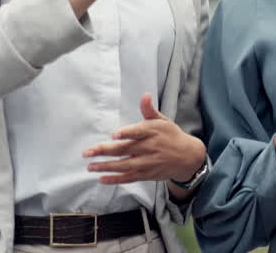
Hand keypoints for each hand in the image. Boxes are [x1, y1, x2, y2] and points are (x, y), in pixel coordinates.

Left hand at [83, 93, 205, 184]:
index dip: (127, 133)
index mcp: (153, 131)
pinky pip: (129, 178)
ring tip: (90, 166)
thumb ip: (149, 110)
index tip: (114, 135)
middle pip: (125, 150)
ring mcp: (148, 162)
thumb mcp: (163, 121)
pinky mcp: (147, 174)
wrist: (188, 157)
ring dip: (106, 167)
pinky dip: (115, 179)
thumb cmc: (172, 136)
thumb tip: (145, 95)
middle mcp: (150, 147)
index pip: (139, 132)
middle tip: (87, 152)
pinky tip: (101, 179)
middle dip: (105, 151)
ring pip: (124, 166)